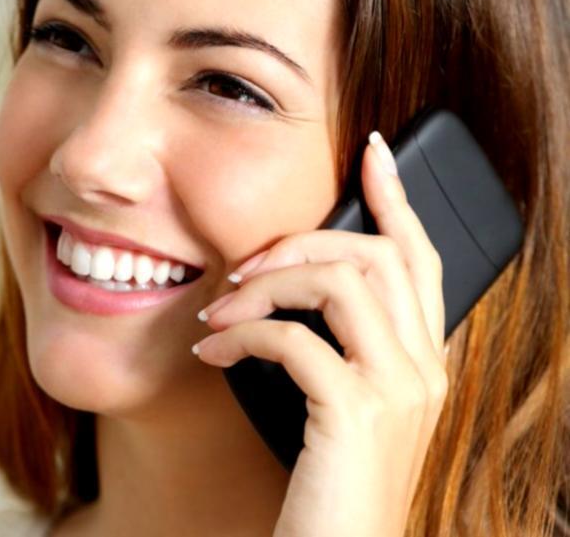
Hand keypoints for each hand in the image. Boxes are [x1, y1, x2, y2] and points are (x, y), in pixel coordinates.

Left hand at [191, 131, 448, 536]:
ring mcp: (401, 390)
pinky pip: (294, 337)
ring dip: (263, 285)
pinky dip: (242, 334)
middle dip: (296, 243)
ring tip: (216, 314)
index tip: (369, 150)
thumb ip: (334, 348)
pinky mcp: (358, 413)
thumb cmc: (324, 487)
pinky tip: (210, 354)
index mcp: (423, 361)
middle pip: (376, 254)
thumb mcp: (337, 407)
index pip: (422, 258)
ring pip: (340, 280)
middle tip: (238, 270)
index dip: (396, 198)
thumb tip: (282, 288)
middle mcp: (426, 369)